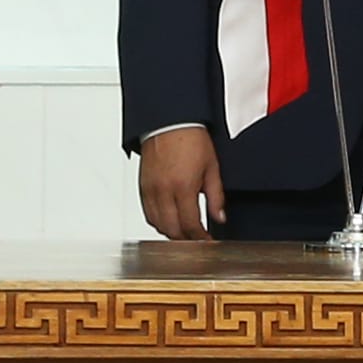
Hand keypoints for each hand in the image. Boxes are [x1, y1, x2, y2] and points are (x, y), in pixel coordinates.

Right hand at [136, 126, 226, 240]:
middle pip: (172, 230)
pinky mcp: (143, 187)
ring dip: (172, 232)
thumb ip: (216, 196)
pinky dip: (158, 222)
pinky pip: (148, 213)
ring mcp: (151, 190)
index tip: (208, 241)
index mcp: (183, 187)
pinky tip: (169, 221)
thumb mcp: (212, 167)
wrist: (169, 122)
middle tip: (198, 240)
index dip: (201, 238)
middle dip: (187, 240)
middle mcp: (164, 191)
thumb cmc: (191, 139)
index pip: (190, 225)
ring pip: (158, 225)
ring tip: (185, 233)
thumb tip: (219, 217)